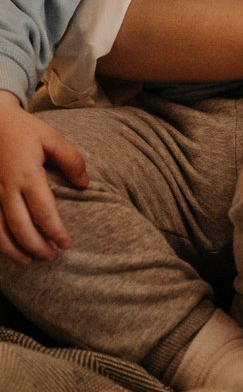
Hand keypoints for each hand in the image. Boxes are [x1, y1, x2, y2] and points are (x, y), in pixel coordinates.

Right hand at [0, 93, 89, 263]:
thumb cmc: (25, 130)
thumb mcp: (51, 137)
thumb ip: (71, 159)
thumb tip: (85, 184)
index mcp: (27, 174)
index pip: (43, 211)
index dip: (55, 231)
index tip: (66, 244)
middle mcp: (7, 188)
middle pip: (20, 227)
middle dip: (36, 246)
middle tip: (52, 257)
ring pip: (0, 231)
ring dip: (14, 250)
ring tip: (30, 261)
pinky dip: (0, 241)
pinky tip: (10, 250)